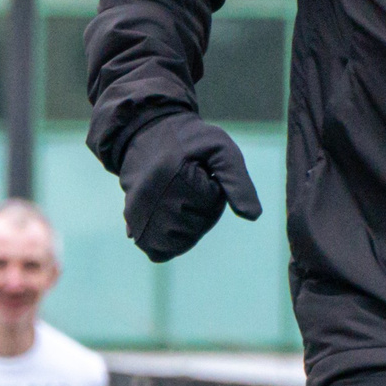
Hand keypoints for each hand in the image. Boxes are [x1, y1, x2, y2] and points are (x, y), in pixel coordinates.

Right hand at [120, 114, 262, 263]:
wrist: (146, 133)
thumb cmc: (188, 140)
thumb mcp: (220, 149)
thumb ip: (237, 180)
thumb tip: (252, 216)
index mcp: (172, 176)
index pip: (211, 202)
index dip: (213, 185)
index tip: (199, 168)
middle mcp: (150, 199)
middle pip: (197, 225)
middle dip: (202, 206)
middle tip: (187, 180)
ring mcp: (139, 214)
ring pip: (182, 242)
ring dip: (188, 225)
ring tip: (178, 196)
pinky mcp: (132, 224)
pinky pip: (159, 251)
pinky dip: (171, 241)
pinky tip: (170, 217)